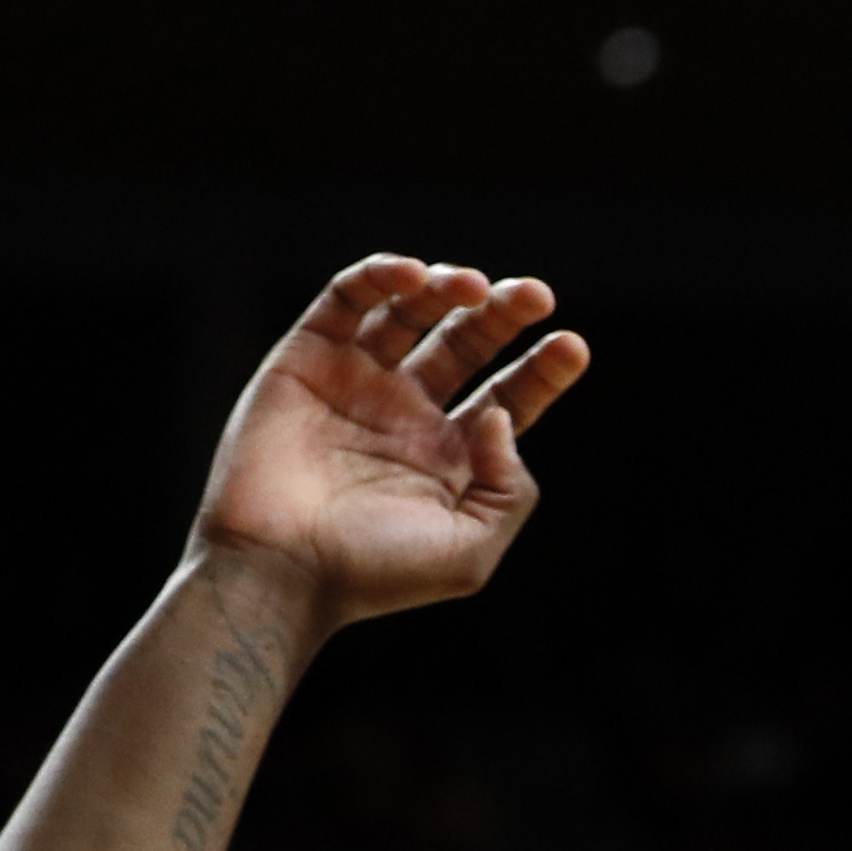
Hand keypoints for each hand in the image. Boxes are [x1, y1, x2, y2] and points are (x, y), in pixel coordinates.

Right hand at [188, 258, 587, 631]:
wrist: (281, 572)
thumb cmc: (375, 574)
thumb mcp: (471, 550)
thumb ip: (509, 488)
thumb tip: (501, 416)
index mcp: (451, 455)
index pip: (508, 396)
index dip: (542, 370)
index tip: (571, 346)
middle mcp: (406, 412)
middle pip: (467, 342)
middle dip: (503, 314)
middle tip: (537, 295)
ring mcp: (356, 382)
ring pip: (410, 311)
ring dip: (446, 287)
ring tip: (474, 286)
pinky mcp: (304, 358)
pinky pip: (345, 299)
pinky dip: (380, 276)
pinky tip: (414, 277)